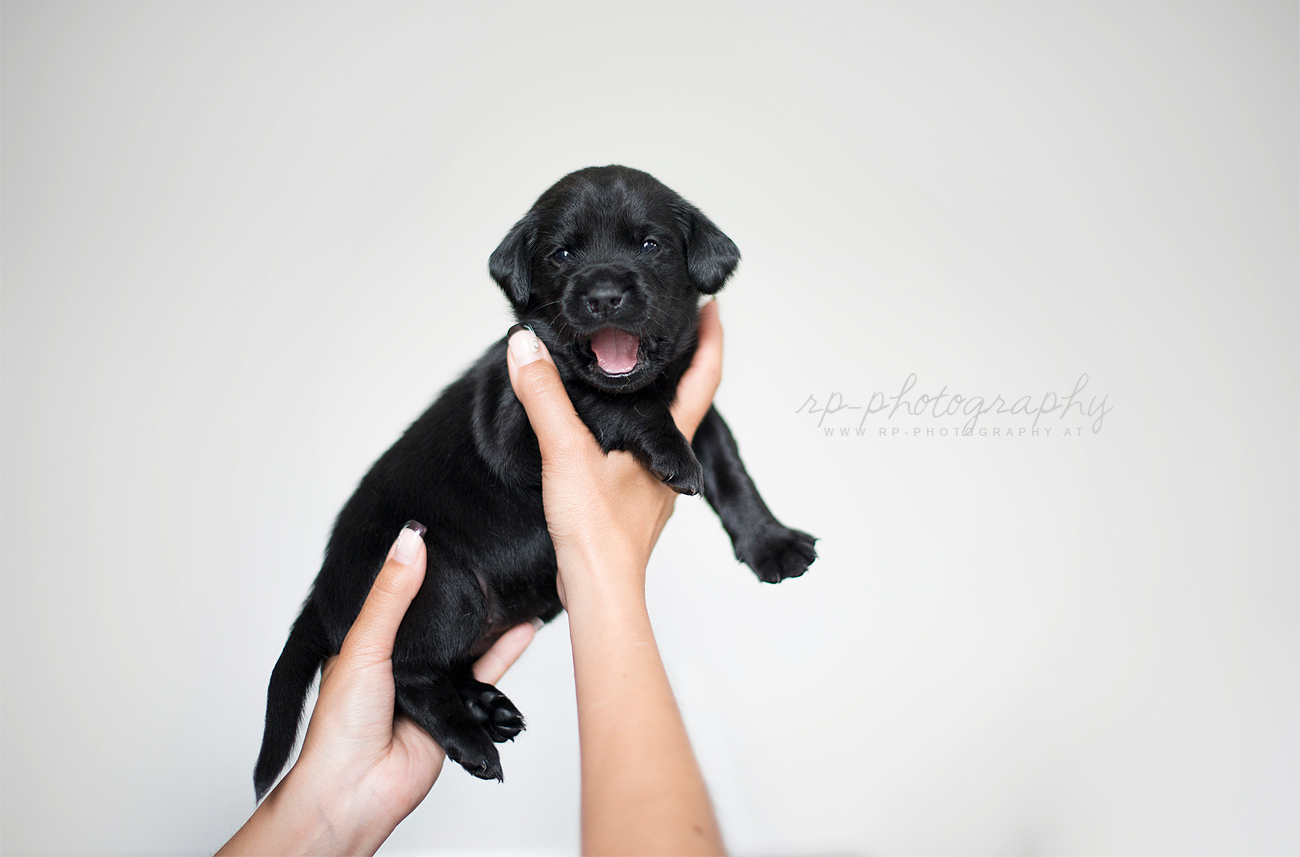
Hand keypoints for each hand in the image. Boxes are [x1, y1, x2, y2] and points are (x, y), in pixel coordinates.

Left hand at [220, 525, 535, 855]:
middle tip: (488, 557)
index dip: (420, 567)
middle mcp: (402, 661)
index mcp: (368, 641)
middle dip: (463, 595)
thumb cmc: (340, 726)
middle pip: (440, 620)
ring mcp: (430, 686)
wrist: (355, 790)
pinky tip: (523, 630)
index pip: (399, 594)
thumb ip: (393, 594)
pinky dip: (505, 652)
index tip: (446, 533)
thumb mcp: (365, 644)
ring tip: (514, 587)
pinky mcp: (455, 709)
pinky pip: (485, 675)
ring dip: (489, 622)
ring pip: (467, 645)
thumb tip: (412, 539)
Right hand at [505, 301, 726, 855]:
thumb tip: (527, 346)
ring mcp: (653, 486)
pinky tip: (606, 432)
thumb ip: (545, 397)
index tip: (710, 302)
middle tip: (676, 323)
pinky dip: (630, 429)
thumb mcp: (567, 452)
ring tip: (639, 366)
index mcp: (669, 441)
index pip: (703, 375)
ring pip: (664, 430)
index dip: (710, 336)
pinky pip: (638, 455)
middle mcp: (669, 463)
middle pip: (689, 399)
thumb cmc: (598, 534)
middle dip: (685, 359)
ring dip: (658, 395)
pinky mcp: (631, 506)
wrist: (601, 596)